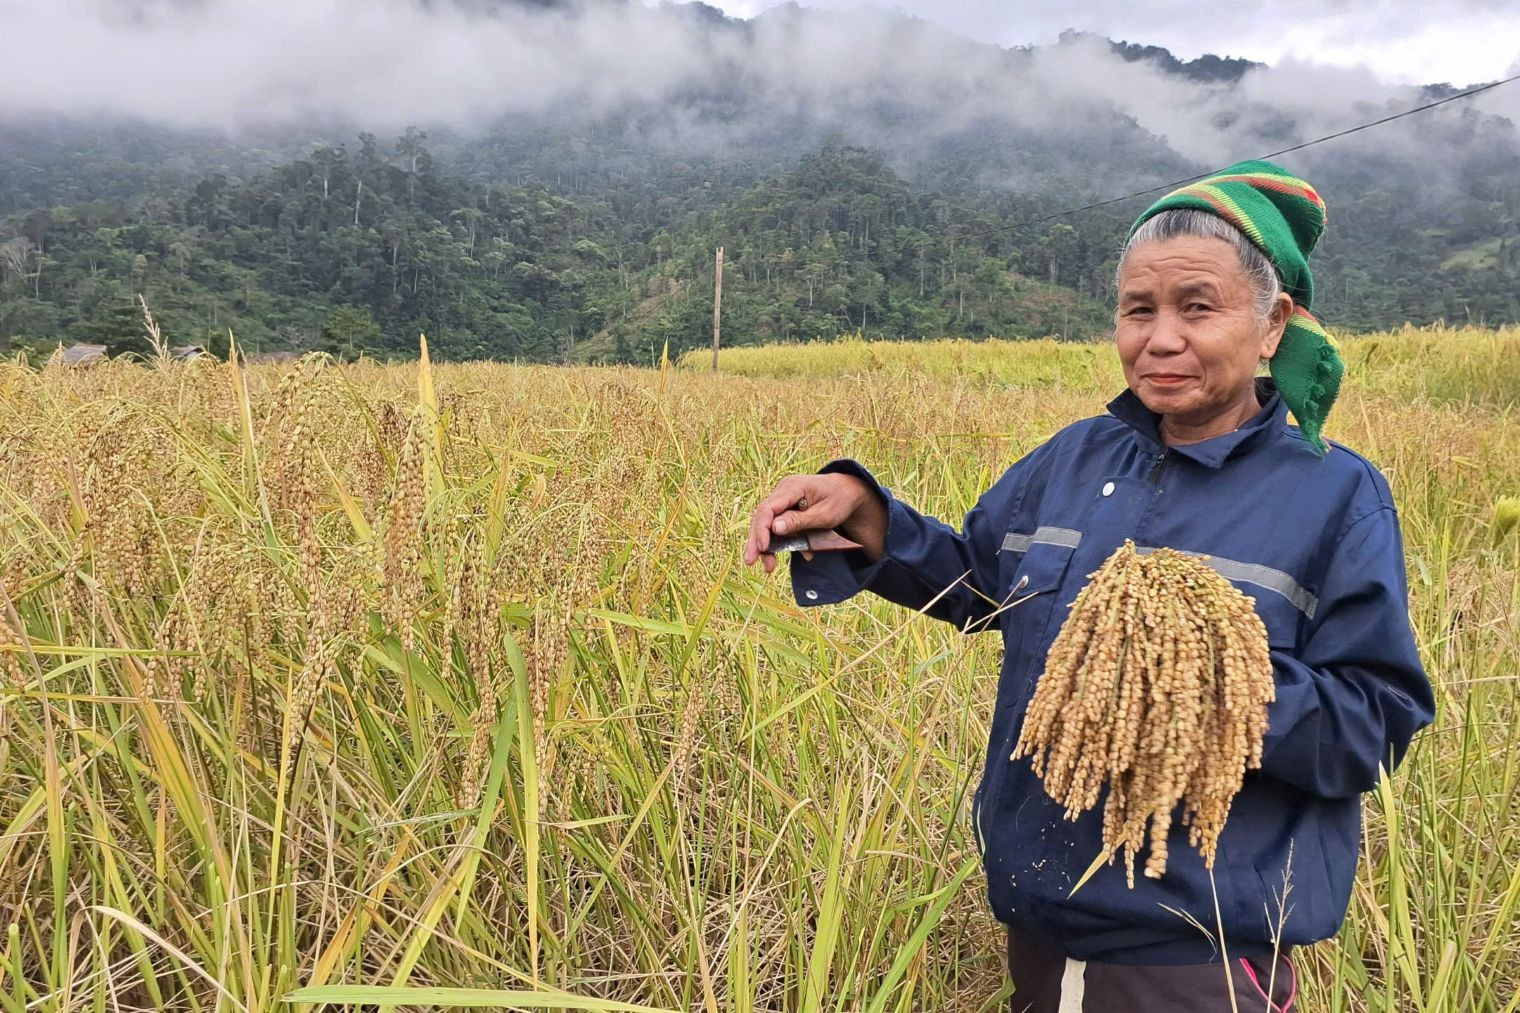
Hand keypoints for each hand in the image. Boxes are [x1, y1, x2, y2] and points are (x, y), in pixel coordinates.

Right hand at [743, 472, 886, 573]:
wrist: (847, 492)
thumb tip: (774, 528)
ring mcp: (783, 500)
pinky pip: (778, 526)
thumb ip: (799, 521)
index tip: (762, 547)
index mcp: (793, 487)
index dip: (762, 529)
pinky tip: (780, 556)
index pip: (768, 508)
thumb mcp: (824, 514)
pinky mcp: (785, 509)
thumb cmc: (839, 501)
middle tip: (750, 561)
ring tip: (768, 566)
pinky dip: (779, 542)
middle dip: (757, 540)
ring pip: (767, 523)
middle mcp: (783, 491)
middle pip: (762, 516)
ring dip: (766, 545)